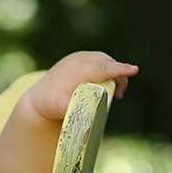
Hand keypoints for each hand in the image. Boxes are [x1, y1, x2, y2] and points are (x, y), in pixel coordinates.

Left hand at [24, 51, 138, 121]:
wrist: (37, 97)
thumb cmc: (51, 104)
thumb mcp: (61, 108)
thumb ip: (73, 108)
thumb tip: (84, 116)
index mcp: (78, 69)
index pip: (104, 68)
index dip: (120, 70)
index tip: (134, 70)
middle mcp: (80, 59)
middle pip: (108, 64)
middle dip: (118, 76)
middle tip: (119, 95)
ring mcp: (79, 56)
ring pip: (104, 60)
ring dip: (113, 72)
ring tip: (114, 92)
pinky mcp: (78, 57)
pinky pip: (98, 59)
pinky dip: (106, 69)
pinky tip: (105, 82)